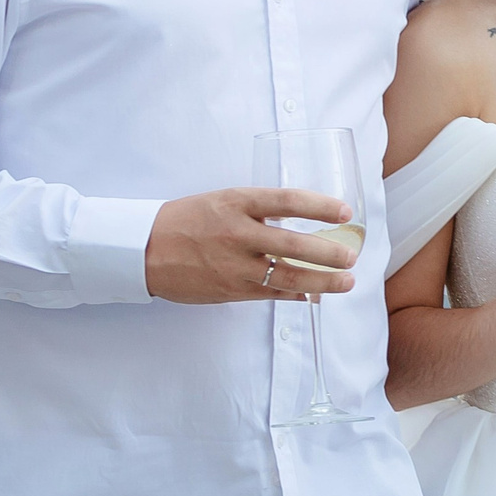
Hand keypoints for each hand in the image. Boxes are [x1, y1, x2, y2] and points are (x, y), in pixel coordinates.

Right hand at [145, 186, 358, 304]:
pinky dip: (296, 295)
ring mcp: (234, 265)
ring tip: (346, 282)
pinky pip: (272, 294)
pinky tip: (314, 295)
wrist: (144, 250)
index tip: (345, 211)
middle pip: (293, 244)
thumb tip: (301, 220)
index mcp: (236, 202)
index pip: (286, 200)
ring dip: (322, 282)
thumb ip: (258, 210)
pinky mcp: (231, 290)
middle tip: (351, 256)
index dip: (319, 206)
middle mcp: (237, 233)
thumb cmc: (186, 220)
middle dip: (328, 253)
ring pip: (287, 276)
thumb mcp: (222, 201)